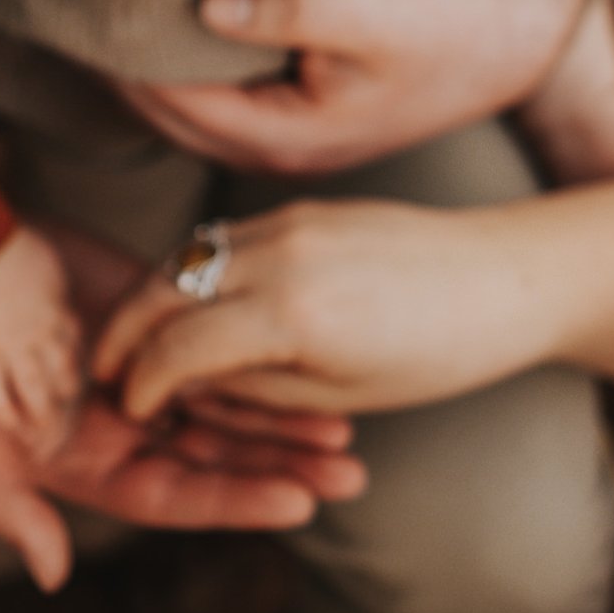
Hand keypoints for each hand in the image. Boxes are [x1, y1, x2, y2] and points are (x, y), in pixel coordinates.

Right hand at [0, 222, 367, 594]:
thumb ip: (8, 507)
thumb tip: (52, 576)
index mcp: (90, 466)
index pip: (177, 494)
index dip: (235, 499)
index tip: (297, 503)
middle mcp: (127, 429)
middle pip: (218, 458)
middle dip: (281, 468)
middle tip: (349, 475)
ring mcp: (147, 375)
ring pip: (229, 406)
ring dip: (285, 422)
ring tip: (346, 434)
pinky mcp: (159, 320)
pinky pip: (220, 343)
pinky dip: (262, 357)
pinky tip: (311, 365)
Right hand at [92, 199, 557, 419]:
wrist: (509, 275)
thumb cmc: (437, 353)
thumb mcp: (339, 393)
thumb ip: (253, 385)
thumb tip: (190, 383)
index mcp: (292, 315)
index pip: (177, 346)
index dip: (143, 382)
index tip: (130, 406)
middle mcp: (280, 255)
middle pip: (163, 288)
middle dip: (124, 330)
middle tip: (105, 369)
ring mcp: (289, 220)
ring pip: (188, 256)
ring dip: (154, 297)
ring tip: (140, 340)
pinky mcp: (302, 206)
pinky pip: (225, 239)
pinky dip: (196, 272)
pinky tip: (197, 304)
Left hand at [114, 0, 581, 176]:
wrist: (502, 49)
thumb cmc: (444, 28)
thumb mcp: (372, 13)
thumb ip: (290, 11)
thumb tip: (205, 8)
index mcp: (285, 137)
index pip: (173, 103)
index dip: (122, 59)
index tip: (77, 8)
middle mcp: (274, 150)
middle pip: (166, 116)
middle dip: (117, 68)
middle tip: (62, 10)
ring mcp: (284, 141)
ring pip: (185, 112)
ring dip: (142, 71)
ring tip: (95, 18)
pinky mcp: (295, 121)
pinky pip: (211, 101)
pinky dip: (178, 69)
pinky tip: (157, 31)